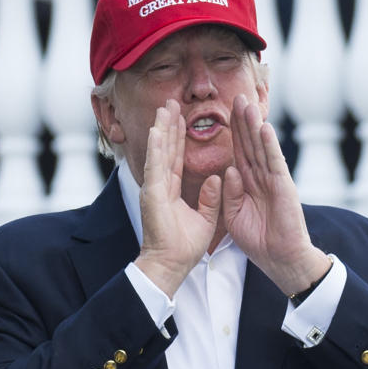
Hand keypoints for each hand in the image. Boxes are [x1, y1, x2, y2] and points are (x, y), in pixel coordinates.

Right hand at [134, 99, 221, 296]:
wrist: (171, 264)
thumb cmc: (184, 247)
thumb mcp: (205, 218)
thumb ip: (209, 198)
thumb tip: (215, 179)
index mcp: (170, 191)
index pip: (175, 158)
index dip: (179, 138)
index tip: (181, 118)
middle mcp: (159, 186)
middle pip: (165, 150)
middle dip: (168, 126)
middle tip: (170, 104)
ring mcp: (154, 189)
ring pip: (158, 152)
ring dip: (161, 129)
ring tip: (165, 108)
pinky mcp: (152, 194)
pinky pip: (156, 166)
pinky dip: (156, 147)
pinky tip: (158, 130)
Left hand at [221, 94, 330, 294]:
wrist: (279, 258)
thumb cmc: (257, 239)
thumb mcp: (234, 215)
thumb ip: (229, 193)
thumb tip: (229, 171)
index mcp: (248, 183)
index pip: (238, 152)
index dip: (232, 133)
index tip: (224, 113)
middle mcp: (261, 176)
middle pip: (249, 144)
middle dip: (243, 121)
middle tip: (236, 96)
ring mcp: (273, 179)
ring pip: (261, 147)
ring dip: (254, 125)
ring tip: (249, 103)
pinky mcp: (283, 186)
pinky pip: (274, 162)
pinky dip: (268, 145)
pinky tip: (264, 128)